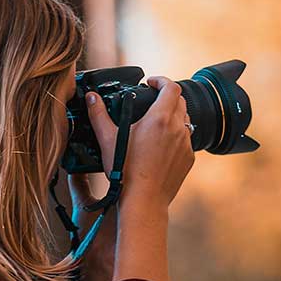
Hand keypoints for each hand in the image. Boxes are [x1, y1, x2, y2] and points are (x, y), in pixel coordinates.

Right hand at [105, 76, 193, 209]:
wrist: (144, 201)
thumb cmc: (126, 172)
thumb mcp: (108, 140)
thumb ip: (98, 114)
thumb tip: (91, 98)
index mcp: (160, 118)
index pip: (171, 87)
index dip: (161, 80)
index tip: (151, 82)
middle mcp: (178, 128)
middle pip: (180, 101)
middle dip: (167, 96)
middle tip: (152, 100)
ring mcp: (186, 144)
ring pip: (185, 120)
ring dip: (173, 115)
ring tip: (155, 122)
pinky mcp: (188, 158)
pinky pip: (186, 140)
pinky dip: (176, 136)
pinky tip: (161, 144)